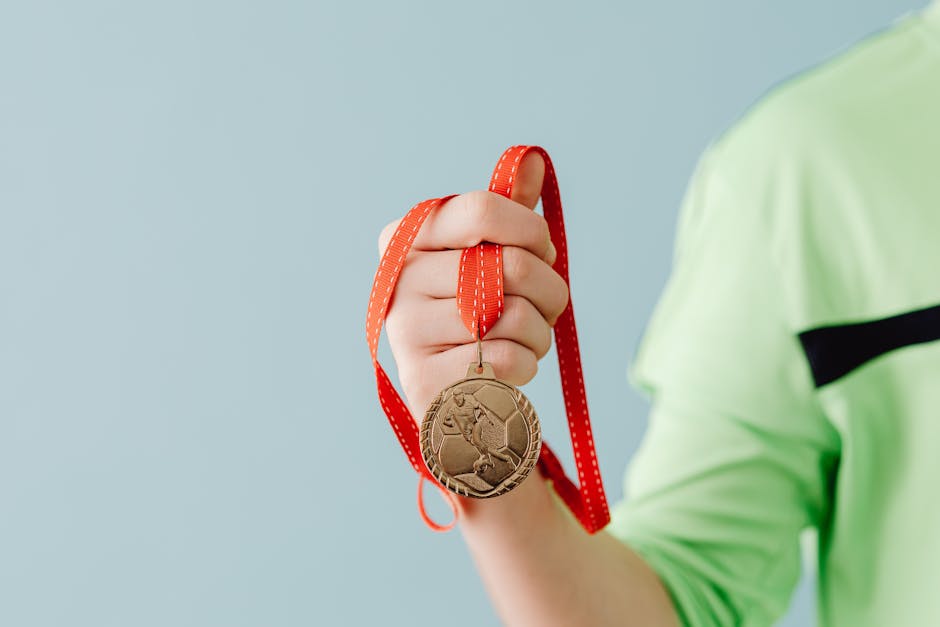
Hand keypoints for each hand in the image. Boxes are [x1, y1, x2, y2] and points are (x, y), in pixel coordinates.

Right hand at [377, 153, 568, 417]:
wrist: (455, 394)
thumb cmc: (477, 314)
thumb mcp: (488, 257)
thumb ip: (506, 210)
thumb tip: (529, 157)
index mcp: (408, 237)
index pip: (484, 209)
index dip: (531, 230)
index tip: (543, 249)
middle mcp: (398, 280)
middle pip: (512, 265)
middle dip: (551, 289)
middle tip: (547, 305)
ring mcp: (405, 332)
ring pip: (515, 315)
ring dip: (541, 331)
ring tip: (526, 338)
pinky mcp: (424, 381)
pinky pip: (507, 358)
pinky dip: (528, 364)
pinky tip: (512, 367)